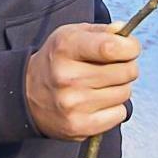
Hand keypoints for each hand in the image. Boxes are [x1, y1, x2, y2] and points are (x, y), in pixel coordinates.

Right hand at [25, 23, 139, 141]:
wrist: (26, 94)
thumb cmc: (58, 60)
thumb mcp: (72, 35)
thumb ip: (101, 31)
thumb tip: (123, 31)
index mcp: (66, 47)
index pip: (111, 47)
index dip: (130, 47)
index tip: (130, 48)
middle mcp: (67, 76)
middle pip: (125, 72)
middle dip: (127, 67)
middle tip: (115, 67)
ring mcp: (72, 104)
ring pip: (124, 93)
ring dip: (120, 88)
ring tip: (102, 85)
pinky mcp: (78, 126)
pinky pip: (119, 115)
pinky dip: (115, 108)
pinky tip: (99, 102)